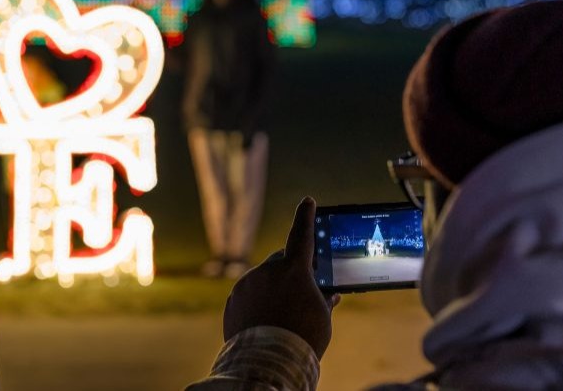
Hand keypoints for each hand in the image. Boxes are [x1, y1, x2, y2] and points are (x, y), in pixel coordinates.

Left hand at [222, 197, 340, 357]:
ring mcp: (247, 284)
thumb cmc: (302, 338)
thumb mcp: (322, 317)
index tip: (308, 201)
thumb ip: (323, 299)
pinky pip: (248, 295)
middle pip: (282, 262)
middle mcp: (267, 271)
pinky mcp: (233, 300)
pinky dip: (257, 303)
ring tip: (282, 317)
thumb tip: (329, 294)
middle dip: (291, 271)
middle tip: (300, 292)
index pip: (302, 234)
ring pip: (264, 280)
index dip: (306, 217)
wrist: (267, 362)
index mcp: (294, 269)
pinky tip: (264, 322)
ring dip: (273, 290)